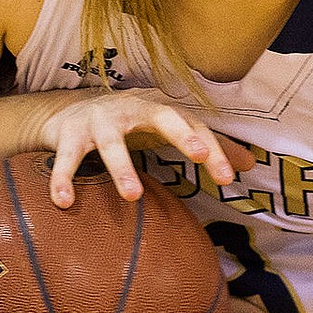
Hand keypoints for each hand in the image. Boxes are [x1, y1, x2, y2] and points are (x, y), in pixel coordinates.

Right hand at [38, 87, 255, 207]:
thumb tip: (250, 163)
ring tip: (133, 196)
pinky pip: (66, 158)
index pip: (195, 126)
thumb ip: (207, 144)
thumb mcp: (169, 130)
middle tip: (200, 155)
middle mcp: (132, 110)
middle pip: (162, 117)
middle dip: (182, 135)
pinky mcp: (69, 135)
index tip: (227, 177)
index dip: (214, 149)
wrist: (71, 110)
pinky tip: (65, 203)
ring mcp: (99, 121)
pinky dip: (63, 178)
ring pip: (111, 142)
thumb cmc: (131, 123)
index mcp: (160, 111)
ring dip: (122, 168)